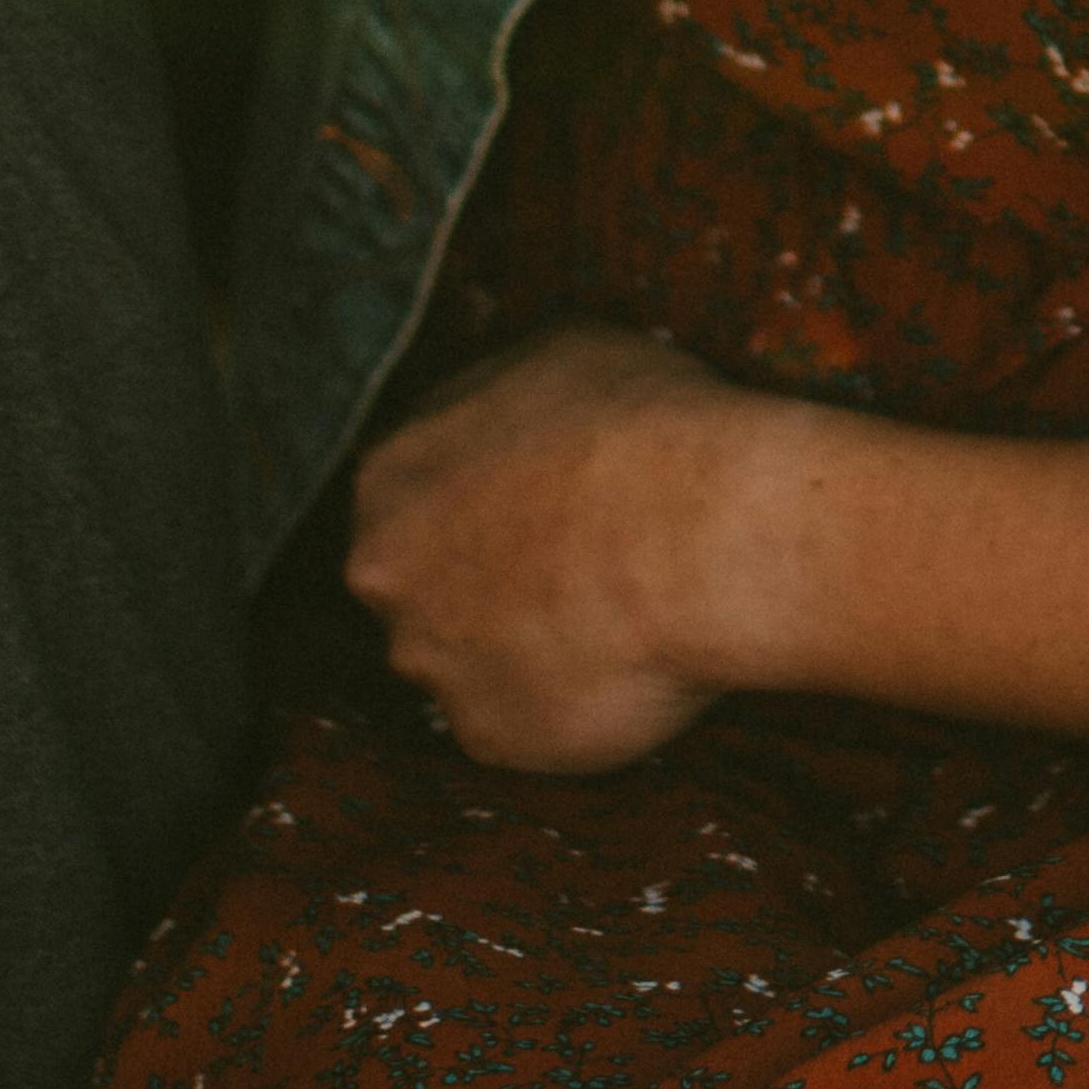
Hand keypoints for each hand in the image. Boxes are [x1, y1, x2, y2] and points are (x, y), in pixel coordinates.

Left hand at [344, 327, 753, 772]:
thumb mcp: (558, 352)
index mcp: (390, 476)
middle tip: (565, 565)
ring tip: (605, 616)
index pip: (408, 500)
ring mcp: (434, 663)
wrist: (699, 535)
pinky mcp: (489, 736)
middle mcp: (389, 577)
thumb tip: (505, 412)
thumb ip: (494, 398)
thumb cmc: (640, 429)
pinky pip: (519, 721)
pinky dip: (561, 701)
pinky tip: (617, 663)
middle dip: (480, 582)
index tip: (531, 509)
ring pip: (464, 660)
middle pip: (422, 586)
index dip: (475, 504)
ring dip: (519, 646)